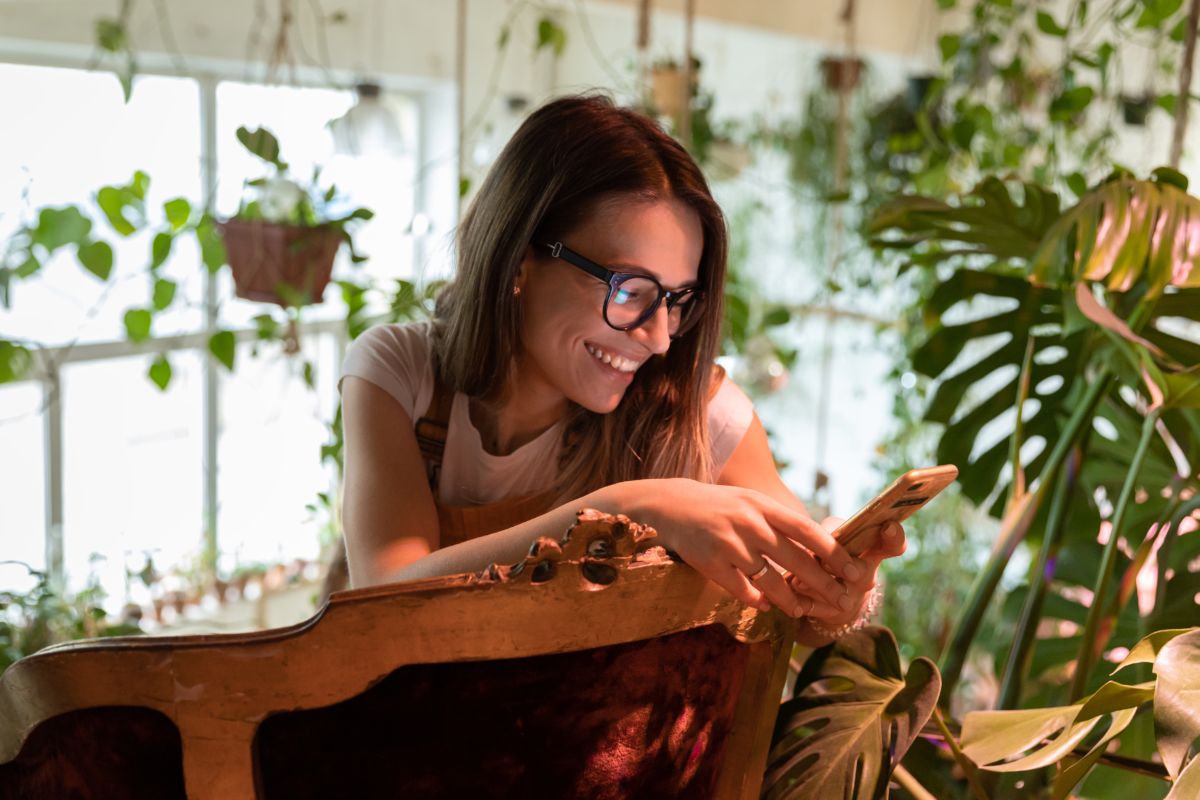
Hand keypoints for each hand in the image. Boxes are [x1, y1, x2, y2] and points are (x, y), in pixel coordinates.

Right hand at [622, 479, 866, 616]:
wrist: (672, 505)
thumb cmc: (720, 506)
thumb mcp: (751, 503)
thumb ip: (780, 522)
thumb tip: (819, 546)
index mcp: (763, 506)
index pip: (808, 530)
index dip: (834, 552)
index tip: (854, 570)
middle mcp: (750, 523)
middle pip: (796, 560)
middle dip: (823, 584)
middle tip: (842, 602)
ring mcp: (730, 545)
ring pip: (771, 582)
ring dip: (791, 601)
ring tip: (801, 611)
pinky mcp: (711, 564)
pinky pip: (743, 590)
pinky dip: (758, 600)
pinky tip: (766, 605)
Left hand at [787, 517, 906, 628]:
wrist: (833, 596)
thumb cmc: (835, 553)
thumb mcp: (839, 537)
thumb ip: (830, 532)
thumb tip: (814, 539)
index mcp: (872, 552)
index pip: (893, 544)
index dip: (894, 536)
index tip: (888, 526)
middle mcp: (865, 576)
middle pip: (861, 572)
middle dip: (841, 566)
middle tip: (825, 563)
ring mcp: (850, 598)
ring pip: (834, 594)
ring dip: (813, 586)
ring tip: (797, 582)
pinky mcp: (828, 612)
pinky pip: (812, 608)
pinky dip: (797, 601)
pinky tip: (783, 596)